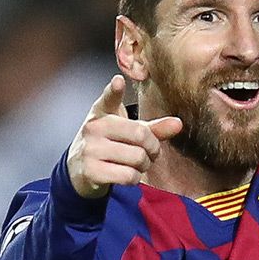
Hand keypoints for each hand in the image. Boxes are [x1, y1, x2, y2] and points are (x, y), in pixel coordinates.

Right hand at [67, 75, 182, 197]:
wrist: (79, 169)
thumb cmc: (110, 144)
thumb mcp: (128, 131)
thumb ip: (154, 128)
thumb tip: (178, 124)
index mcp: (102, 112)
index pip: (109, 98)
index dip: (114, 90)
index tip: (119, 81)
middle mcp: (93, 128)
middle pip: (141, 135)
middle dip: (153, 148)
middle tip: (149, 153)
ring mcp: (90, 149)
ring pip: (137, 158)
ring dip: (144, 165)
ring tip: (137, 164)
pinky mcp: (90, 171)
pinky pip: (128, 175)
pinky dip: (134, 178)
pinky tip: (127, 174)